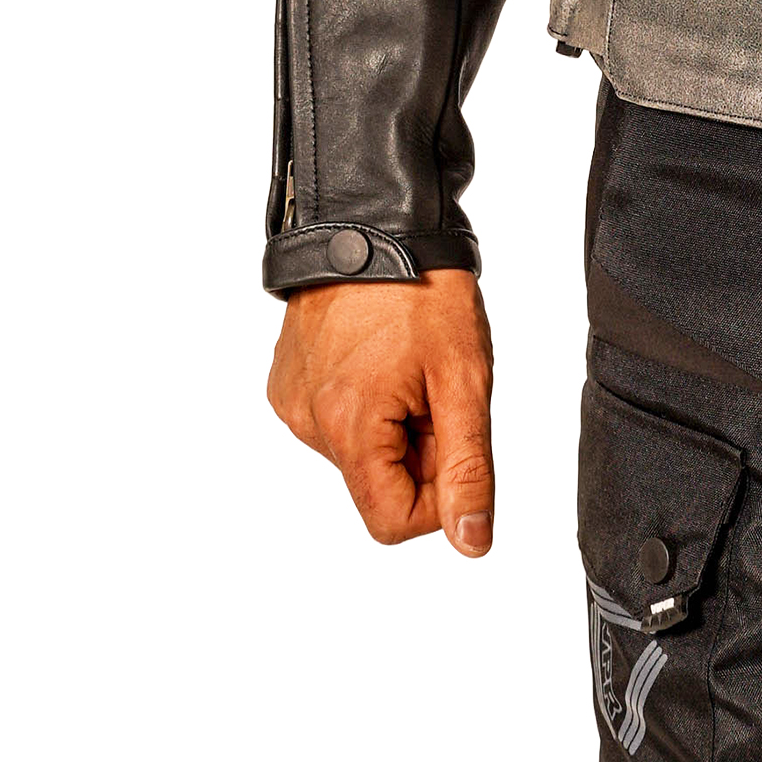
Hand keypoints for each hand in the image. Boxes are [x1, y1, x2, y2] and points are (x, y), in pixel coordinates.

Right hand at [266, 268, 496, 554]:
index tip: (456, 441)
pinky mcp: (289, 381)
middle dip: (421, 446)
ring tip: (410, 361)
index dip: (440, 497)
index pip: (393, 522)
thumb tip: (472, 541)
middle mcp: (309, 423)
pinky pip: (340, 418)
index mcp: (347, 429)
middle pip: (380, 482)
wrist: (373, 220)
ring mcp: (294, 401)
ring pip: (363, 450)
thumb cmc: (421, 289)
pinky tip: (383, 354)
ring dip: (398, 422)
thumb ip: (468, 467)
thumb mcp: (463, 379)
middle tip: (439, 385)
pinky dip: (371, 400)